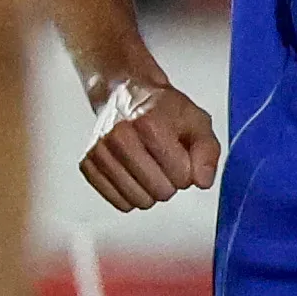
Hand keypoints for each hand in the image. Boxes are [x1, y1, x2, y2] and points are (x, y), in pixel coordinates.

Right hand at [79, 72, 218, 210]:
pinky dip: (130, 194)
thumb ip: (207, 151)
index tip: (181, 156)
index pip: (182, 177)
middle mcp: (120, 137)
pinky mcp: (88, 164)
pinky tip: (134, 174)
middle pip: (161, 191)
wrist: (125, 93)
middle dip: (170, 182)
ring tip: (150, 167)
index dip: (187, 171)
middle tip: (165, 162)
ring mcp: (101, 151)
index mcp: (149, 123)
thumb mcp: (196, 121)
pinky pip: (119, 202)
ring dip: (150, 190)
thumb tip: (202, 180)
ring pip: (139, 200)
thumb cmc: (161, 108)